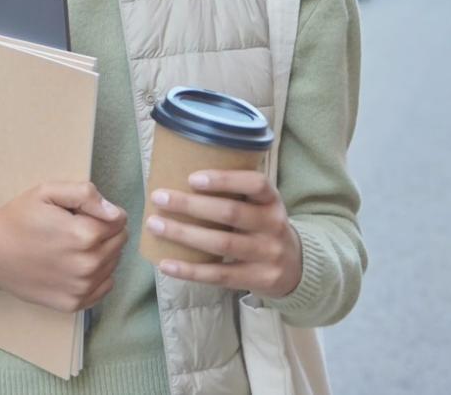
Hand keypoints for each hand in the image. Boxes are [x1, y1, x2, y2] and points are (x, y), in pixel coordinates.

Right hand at [0, 181, 127, 312]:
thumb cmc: (19, 219)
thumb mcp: (47, 192)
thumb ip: (85, 195)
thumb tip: (114, 212)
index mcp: (84, 235)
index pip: (120, 220)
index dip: (102, 212)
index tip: (81, 213)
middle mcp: (88, 265)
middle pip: (119, 242)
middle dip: (104, 231)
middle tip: (75, 228)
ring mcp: (81, 288)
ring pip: (113, 264)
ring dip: (101, 252)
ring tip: (71, 246)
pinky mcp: (74, 304)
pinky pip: (104, 286)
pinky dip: (96, 275)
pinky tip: (74, 265)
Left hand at [145, 169, 302, 298]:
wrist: (296, 267)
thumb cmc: (263, 226)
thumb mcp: (261, 205)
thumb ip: (236, 192)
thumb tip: (179, 171)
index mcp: (273, 200)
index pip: (256, 184)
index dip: (225, 180)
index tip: (192, 178)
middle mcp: (274, 225)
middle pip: (231, 213)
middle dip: (191, 205)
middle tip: (159, 197)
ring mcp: (267, 255)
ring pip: (222, 243)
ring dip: (184, 234)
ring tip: (155, 225)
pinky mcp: (258, 279)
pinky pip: (219, 275)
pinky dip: (189, 270)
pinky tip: (166, 263)